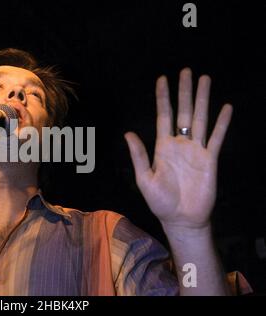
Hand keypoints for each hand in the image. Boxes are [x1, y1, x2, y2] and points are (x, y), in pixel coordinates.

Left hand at [125, 68, 232, 229]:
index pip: (163, 116)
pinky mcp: (210, 159)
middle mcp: (180, 144)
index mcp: (162, 146)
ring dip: (203, 99)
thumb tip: (128, 133)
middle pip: (183, 111)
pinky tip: (225, 107)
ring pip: (200, 118)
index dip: (163, 98)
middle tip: (186, 71)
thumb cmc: (160, 201)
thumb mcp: (144, 179)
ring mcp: (196, 150)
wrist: (181, 219)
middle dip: (184, 91)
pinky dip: (222, 123)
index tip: (162, 79)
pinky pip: (217, 137)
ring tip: (205, 79)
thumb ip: (139, 155)